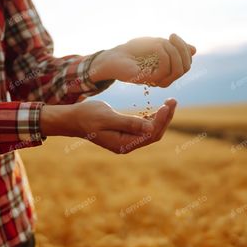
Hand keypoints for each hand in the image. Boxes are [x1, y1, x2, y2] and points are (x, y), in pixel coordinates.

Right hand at [40, 99, 176, 153]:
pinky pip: (143, 127)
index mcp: (123, 144)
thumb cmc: (87, 116)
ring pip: (150, 131)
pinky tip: (158, 108)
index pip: (150, 134)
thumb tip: (151, 128)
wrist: (73, 119)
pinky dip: (152, 117)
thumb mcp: (107, 117)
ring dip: (161, 118)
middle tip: (173, 100)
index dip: (162, 120)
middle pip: (154, 134)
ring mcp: (126, 140)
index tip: (168, 104)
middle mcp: (127, 145)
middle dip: (165, 118)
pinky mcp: (125, 133)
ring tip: (170, 102)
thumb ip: (129, 123)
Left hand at [90, 34, 195, 87]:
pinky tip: (156, 46)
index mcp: (167, 71)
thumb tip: (194, 50)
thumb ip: (175, 48)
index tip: (173, 35)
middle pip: (185, 68)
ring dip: (174, 51)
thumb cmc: (133, 50)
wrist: (113, 56)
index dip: (185, 49)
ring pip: (178, 70)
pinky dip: (164, 54)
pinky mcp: (146, 80)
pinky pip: (164, 69)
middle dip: (182, 49)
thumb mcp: (158, 44)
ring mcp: (155, 80)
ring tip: (162, 40)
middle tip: (171, 36)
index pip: (186, 64)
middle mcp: (163, 78)